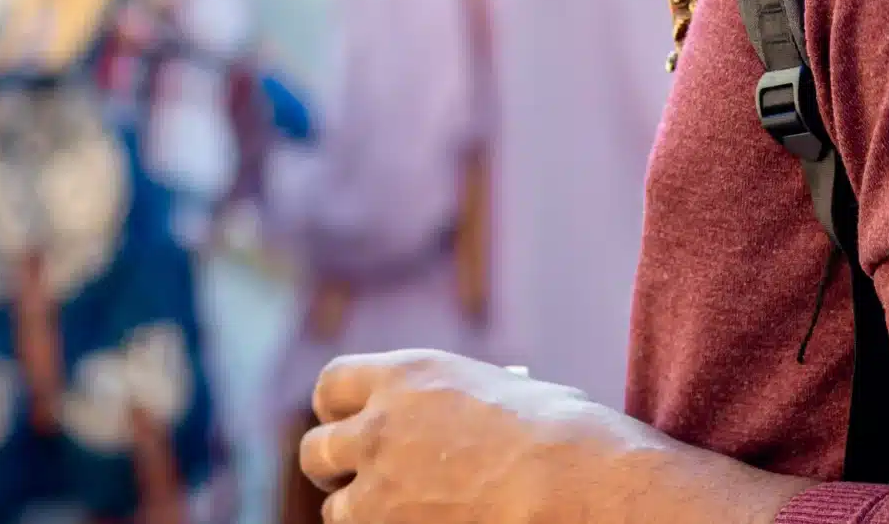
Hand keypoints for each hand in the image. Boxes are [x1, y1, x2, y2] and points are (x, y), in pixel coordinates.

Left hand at [298, 349, 639, 523]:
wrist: (572, 487)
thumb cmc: (564, 438)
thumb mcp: (503, 393)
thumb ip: (456, 403)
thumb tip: (454, 419)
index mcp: (407, 378)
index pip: (332, 386)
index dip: (339, 410)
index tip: (353, 424)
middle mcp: (379, 430)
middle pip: (316, 451)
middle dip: (334, 467)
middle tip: (360, 480)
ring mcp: (378, 493)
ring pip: (337, 512)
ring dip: (362, 515)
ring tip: (404, 514)